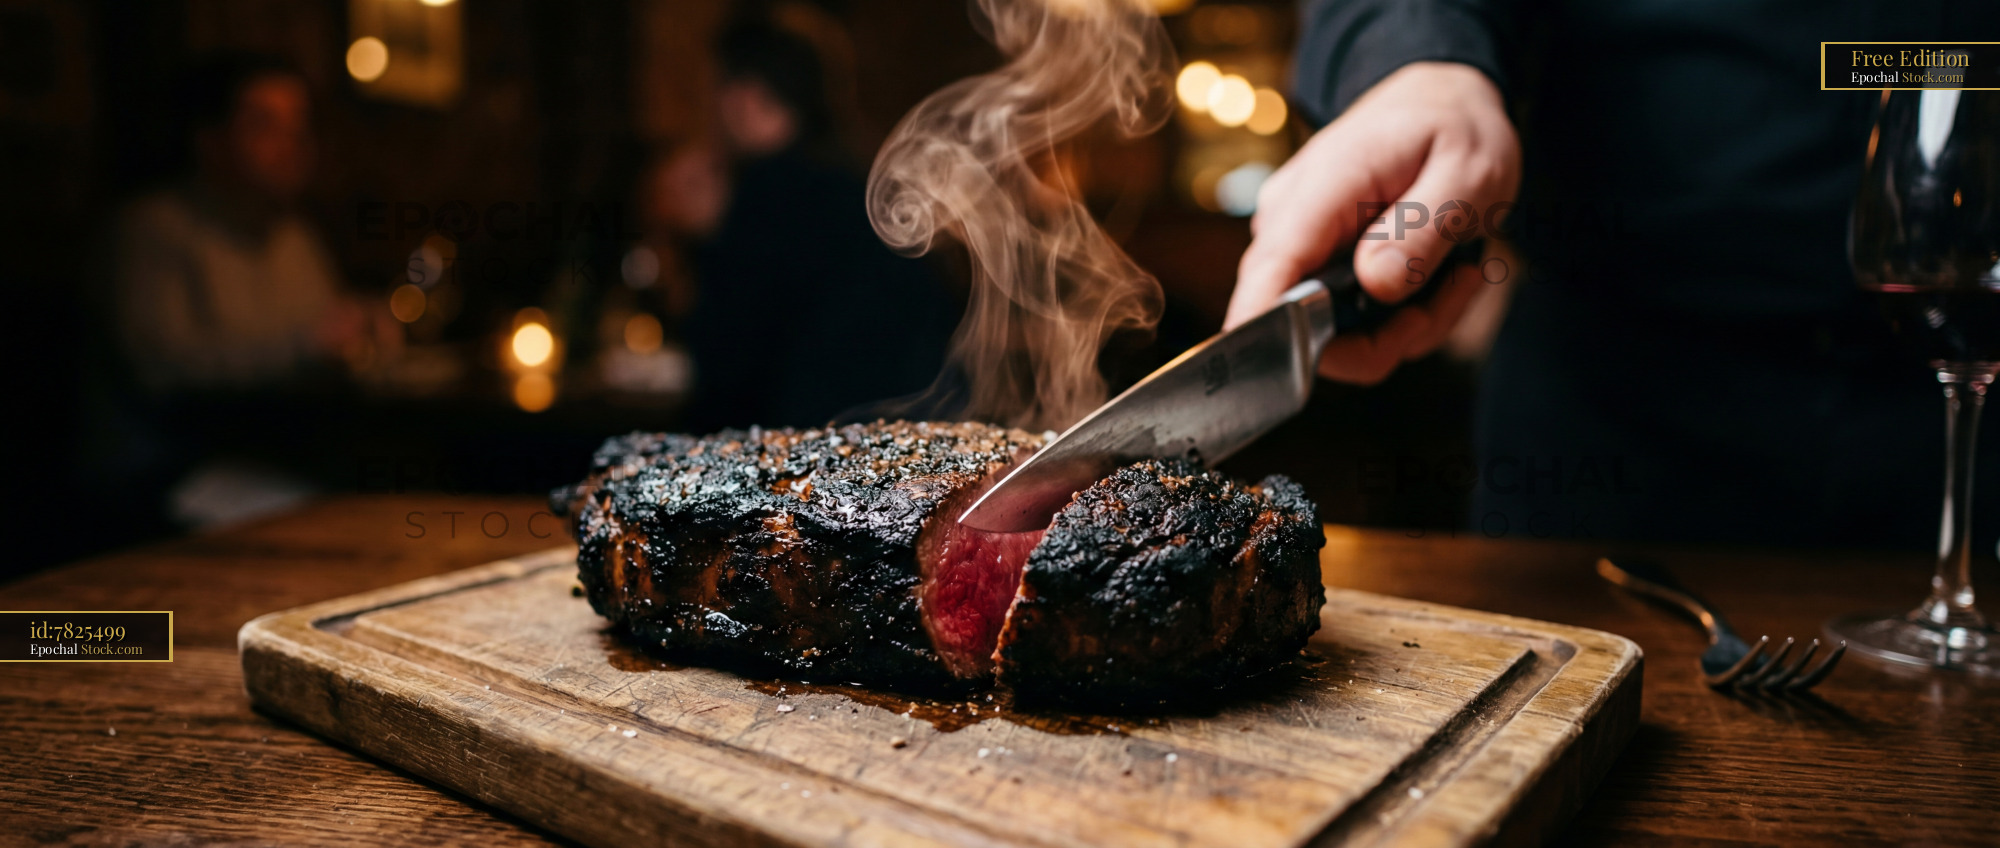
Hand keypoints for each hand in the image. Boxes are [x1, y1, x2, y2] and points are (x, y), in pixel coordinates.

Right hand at [1227, 62, 1519, 383]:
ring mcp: (1298, 245)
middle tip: (1454, 289)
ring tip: (1457, 272)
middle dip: (1387, 335)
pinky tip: (1437, 273)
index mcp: (1319, 192)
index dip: (1271, 336)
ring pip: (1336, 334)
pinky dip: (1402, 315)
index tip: (1311, 366)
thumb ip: (1422, 231)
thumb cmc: (1453, 129)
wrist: (1439, 102)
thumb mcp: (1469, 173)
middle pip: (1304, 326)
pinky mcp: (1314, 264)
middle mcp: (1289, 223)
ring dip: (1406, 324)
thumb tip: (1375, 286)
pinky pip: (1350, 321)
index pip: (1269, 276)